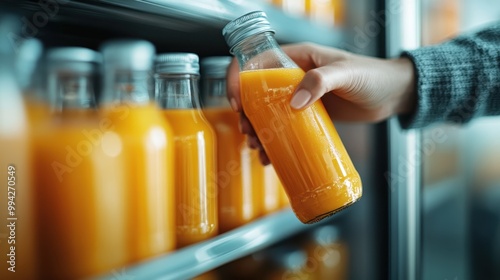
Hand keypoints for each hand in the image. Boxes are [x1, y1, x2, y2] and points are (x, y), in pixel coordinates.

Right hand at [226, 42, 415, 163]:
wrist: (393, 95)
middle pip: (257, 93)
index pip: (257, 64)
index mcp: (298, 58)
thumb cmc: (373, 76)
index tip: (238, 104)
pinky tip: (272, 156)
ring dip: (258, 131)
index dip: (240, 81)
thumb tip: (295, 103)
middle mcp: (294, 77)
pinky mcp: (309, 116)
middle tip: (249, 132)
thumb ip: (321, 81)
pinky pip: (285, 127)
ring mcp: (301, 97)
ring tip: (259, 148)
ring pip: (268, 113)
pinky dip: (275, 142)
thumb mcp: (347, 74)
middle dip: (247, 114)